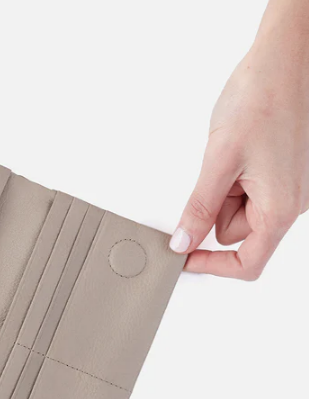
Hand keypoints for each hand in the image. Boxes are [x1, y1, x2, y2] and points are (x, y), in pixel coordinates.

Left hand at [170, 1, 308, 279]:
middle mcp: (289, 203)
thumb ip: (200, 207)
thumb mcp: (219, 160)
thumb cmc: (264, 98)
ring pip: (238, 210)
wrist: (288, 58)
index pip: (247, 263)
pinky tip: (237, 150)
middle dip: (216, 209)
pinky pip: (247, 189)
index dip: (213, 266)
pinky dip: (233, 178)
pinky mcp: (281, 173)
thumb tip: (184, 241)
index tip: (185, 260)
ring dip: (224, 190)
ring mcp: (287, 188)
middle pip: (236, 233)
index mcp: (279, 208)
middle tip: (216, 172)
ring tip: (230, 153)